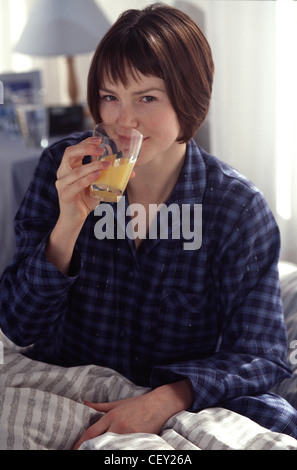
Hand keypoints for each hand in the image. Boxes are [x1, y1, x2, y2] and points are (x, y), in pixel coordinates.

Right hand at [55, 136, 109, 226]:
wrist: (76, 218)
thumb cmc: (86, 199)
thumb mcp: (98, 185)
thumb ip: (109, 176)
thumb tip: (131, 173)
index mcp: (69, 167)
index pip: (74, 149)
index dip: (85, 142)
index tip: (99, 140)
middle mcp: (63, 172)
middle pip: (69, 153)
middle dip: (86, 149)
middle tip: (101, 150)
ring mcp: (62, 184)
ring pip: (76, 171)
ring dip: (92, 166)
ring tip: (107, 165)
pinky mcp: (65, 195)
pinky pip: (75, 185)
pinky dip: (87, 179)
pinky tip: (97, 176)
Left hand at [72, 379, 193, 449]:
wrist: (160, 403)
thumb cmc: (139, 403)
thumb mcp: (118, 403)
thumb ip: (100, 406)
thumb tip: (85, 403)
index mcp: (111, 416)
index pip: (90, 433)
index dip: (80, 444)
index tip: (73, 450)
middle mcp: (117, 425)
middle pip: (98, 442)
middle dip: (89, 450)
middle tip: (82, 454)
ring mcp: (128, 433)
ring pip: (110, 447)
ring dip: (103, 451)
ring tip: (96, 452)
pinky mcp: (139, 439)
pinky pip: (125, 449)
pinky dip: (118, 452)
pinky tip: (115, 453)